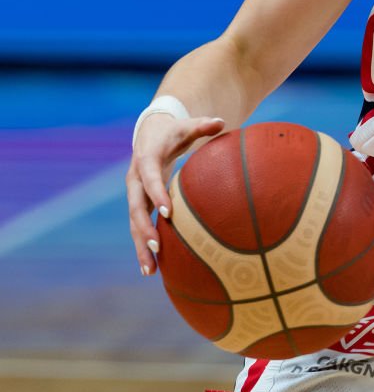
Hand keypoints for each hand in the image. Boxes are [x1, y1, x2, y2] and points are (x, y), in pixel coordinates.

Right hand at [126, 113, 225, 276]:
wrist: (150, 132)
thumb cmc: (174, 131)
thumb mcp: (187, 126)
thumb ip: (203, 126)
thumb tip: (221, 122)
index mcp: (146, 160)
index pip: (150, 179)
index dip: (157, 194)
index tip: (168, 212)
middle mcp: (135, 180)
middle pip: (135, 207)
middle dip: (144, 228)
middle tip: (157, 246)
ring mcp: (135, 194)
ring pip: (134, 223)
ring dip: (140, 245)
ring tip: (150, 270)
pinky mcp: (138, 204)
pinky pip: (138, 227)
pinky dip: (142, 246)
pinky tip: (151, 267)